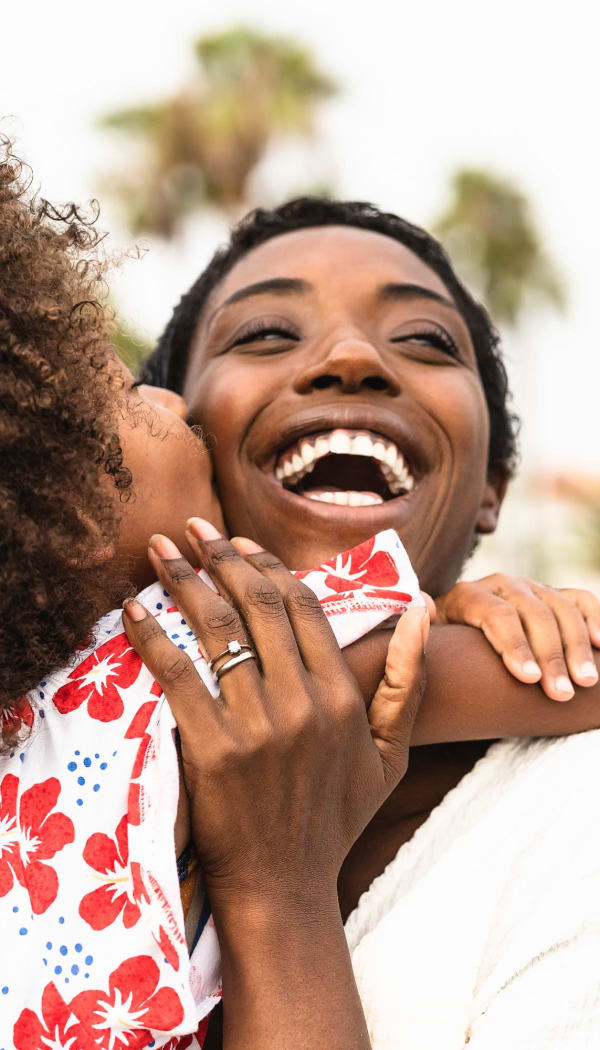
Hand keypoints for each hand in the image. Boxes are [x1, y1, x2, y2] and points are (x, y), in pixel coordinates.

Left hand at [122, 519, 428, 910]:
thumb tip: (423, 608)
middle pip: (258, 604)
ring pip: (219, 630)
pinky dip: (152, 637)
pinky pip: (179, 675)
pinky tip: (132, 611)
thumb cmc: (334, 818)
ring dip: (185, 581)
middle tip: (193, 530)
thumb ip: (408, 680)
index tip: (239, 542)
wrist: (283, 886)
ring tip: (161, 550)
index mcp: (342, 696)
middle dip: (222, 557)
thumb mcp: (390, 754)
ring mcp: (257, 725)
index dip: (268, 564)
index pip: (303, 606)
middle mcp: (302, 701)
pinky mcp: (212, 748)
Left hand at [435, 574, 599, 700]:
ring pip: (561, 608)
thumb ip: (421, 630)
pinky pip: (580, 600)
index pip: (496, 615)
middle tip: (563, 693)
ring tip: (587, 682)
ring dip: (577, 646)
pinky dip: (596, 618)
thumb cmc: (445, 651)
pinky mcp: (553, 595)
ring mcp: (531, 588)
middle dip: (550, 656)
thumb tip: (426, 608)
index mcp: (468, 596)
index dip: (514, 646)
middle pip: (533, 615)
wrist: (459, 636)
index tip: (528, 679)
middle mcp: (501, 585)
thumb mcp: (428, 643)